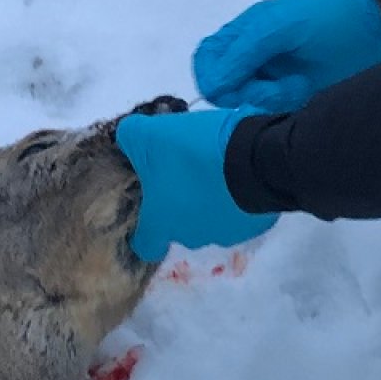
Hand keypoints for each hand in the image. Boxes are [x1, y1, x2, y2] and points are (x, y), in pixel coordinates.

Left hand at [116, 106, 278, 261]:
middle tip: (187, 172)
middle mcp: (192, 237)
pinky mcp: (254, 226)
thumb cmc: (195, 154)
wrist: (254, 159)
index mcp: (163, 222)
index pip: (146, 245)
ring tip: (217, 170)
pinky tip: (240, 175)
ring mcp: (226, 234)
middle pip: (180, 228)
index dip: (145, 229)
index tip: (150, 209)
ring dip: (211, 201)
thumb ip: (130, 136)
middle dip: (182, 204)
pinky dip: (237, 199)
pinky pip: (240, 214)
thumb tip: (126, 137)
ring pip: (212, 221)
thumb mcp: (151, 134)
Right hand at [192, 0, 380, 112]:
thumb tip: (210, 88)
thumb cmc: (326, 20)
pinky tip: (304, 94)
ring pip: (249, 105)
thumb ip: (242, 52)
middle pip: (226, 90)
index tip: (231, 87)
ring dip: (269, 99)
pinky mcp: (296, 101)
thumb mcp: (280, 25)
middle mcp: (255, 60)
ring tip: (298, 86)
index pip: (208, 61)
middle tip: (274, 86)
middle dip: (246, 92)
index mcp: (246, 34)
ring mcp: (275, 82)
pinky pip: (273, 114)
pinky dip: (284, 107)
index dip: (214, 77)